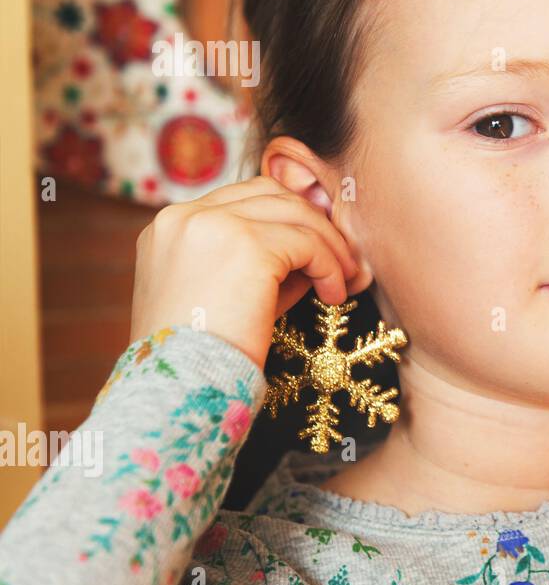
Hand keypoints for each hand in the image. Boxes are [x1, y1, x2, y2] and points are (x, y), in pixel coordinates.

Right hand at [130, 176, 368, 367]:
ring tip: (342, 280)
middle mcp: (184, 216)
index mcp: (169, 227)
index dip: (286, 219)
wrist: (180, 390)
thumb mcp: (227, 294)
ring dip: (328, 245)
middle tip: (341, 260)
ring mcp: (211, 224)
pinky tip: (333, 294)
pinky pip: (306, 242)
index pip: (241, 198)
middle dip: (313, 224)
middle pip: (270, 194)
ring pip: (294, 213)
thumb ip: (264, 262)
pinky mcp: (244, 244)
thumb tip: (318, 247)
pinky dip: (329, 266)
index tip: (314, 249)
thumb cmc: (203, 354)